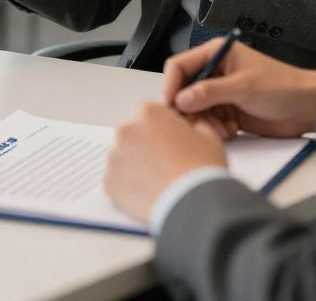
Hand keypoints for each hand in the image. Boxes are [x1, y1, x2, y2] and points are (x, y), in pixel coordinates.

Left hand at [105, 102, 226, 222]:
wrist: (194, 203)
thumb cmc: (201, 167)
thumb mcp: (206, 133)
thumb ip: (190, 124)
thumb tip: (186, 128)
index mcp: (147, 113)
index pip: (147, 114)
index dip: (159, 128)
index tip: (167, 142)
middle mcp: (126, 130)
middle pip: (132, 135)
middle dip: (144, 146)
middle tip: (162, 164)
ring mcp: (115, 157)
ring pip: (122, 158)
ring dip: (134, 165)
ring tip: (156, 181)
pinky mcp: (109, 182)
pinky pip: (116, 181)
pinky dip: (127, 186)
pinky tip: (146, 193)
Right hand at [162, 40, 315, 138]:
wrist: (307, 107)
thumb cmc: (281, 86)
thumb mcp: (244, 87)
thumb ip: (210, 92)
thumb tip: (181, 100)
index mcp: (216, 53)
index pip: (179, 66)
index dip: (171, 85)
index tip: (170, 106)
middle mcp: (214, 71)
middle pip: (184, 90)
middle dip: (188, 109)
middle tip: (197, 125)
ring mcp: (220, 92)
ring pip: (195, 109)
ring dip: (203, 122)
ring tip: (221, 130)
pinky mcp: (227, 110)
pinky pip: (208, 121)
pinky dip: (215, 128)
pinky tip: (231, 131)